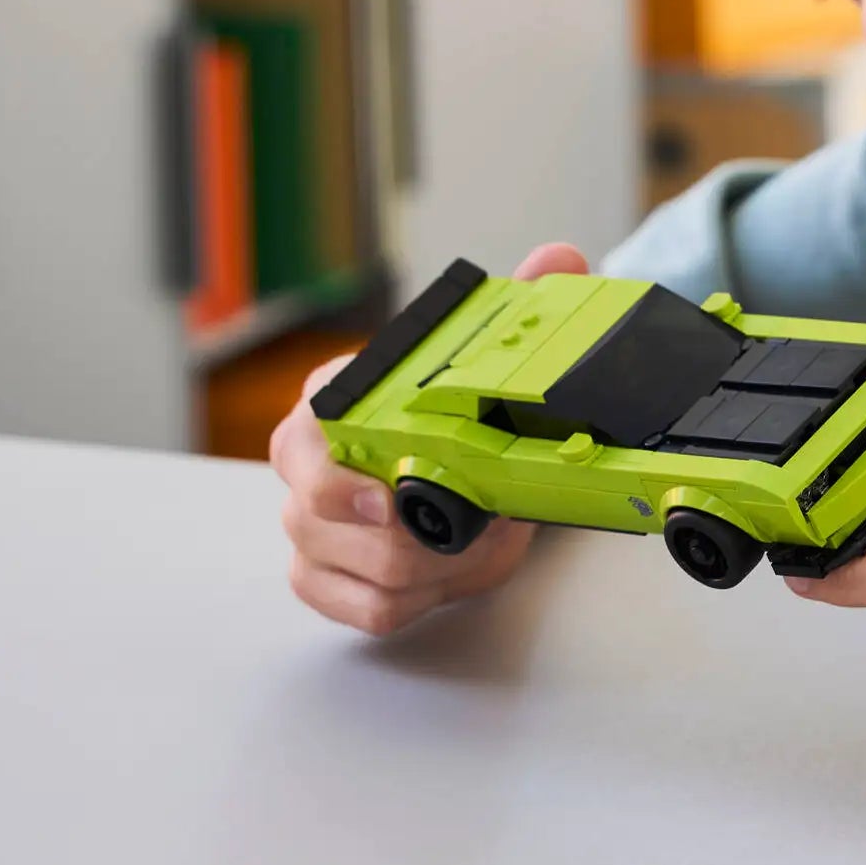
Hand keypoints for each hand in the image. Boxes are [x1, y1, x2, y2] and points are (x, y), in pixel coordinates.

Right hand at [273, 241, 586, 635]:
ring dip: (430, 566)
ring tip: (479, 540)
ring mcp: (308, 525)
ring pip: (351, 566)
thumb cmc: (462, 421)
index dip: (340, 475)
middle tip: (472, 523)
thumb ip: (522, 310)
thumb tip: (559, 257)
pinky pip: (361, 607)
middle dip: (410, 533)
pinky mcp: (322, 577)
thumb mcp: (495, 369)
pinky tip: (447, 576)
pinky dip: (414, 600)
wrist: (471, 480)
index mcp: (334, 402)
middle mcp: (306, 464)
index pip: (307, 436)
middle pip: (318, 516)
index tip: (386, 496)